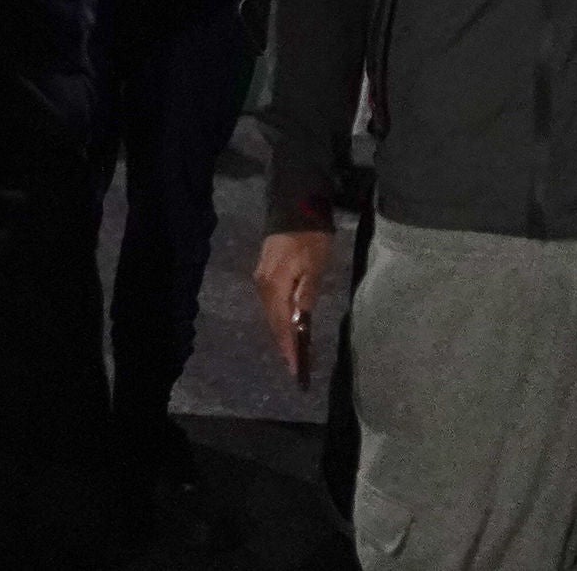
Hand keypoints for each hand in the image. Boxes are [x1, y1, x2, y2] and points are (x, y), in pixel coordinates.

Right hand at [256, 228, 333, 385]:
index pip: (282, 324)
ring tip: (291, 349)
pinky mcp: (264, 272)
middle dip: (283, 343)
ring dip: (280, 331)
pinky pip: (270, 302)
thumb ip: (307, 293)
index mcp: (275, 285)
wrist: (293, 208)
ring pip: (271, 312)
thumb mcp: (315, 266)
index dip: (289, 347)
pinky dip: (278, 316)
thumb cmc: (309, 238)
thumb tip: (301, 319)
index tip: (295, 368)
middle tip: (294, 365)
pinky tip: (287, 323)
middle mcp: (262, 284)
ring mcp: (261, 277)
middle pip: (273, 321)